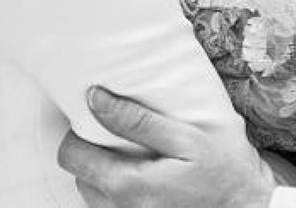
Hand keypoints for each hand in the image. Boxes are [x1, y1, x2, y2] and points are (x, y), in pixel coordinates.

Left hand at [57, 87, 276, 207]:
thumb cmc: (223, 171)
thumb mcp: (186, 137)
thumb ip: (137, 121)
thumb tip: (95, 98)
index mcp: (129, 186)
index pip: (72, 156)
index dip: (77, 129)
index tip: (95, 111)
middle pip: (79, 174)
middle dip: (90, 149)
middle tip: (115, 129)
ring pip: (93, 192)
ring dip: (104, 169)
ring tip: (132, 150)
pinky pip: (112, 205)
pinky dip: (117, 187)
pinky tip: (142, 172)